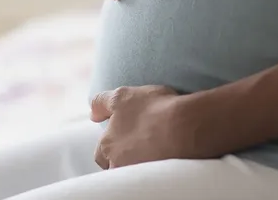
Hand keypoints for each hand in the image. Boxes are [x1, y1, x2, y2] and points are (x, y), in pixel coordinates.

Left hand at [90, 86, 207, 169]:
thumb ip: (102, 102)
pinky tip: (166, 159)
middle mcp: (117, 165)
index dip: (112, 145)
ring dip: (140, 163)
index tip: (126, 137)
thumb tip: (92, 114)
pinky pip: (152, 178)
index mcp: (107, 146)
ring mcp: (137, 175)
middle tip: (141, 145)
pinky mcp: (156, 181)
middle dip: (124, 158)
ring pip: (133, 173)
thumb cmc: (154, 109)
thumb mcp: (123, 96)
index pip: (101, 154)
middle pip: (115, 166)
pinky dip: (156, 170)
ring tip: (156, 152)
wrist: (185, 127)